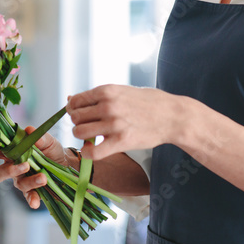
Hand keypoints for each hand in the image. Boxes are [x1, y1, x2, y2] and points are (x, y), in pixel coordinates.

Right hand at [0, 126, 73, 208]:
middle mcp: (12, 167)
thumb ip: (38, 136)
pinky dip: (31, 199)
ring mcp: (21, 180)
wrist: (65, 163)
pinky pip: (28, 196)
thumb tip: (29, 130)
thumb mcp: (48, 141)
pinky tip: (35, 202)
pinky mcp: (32, 191)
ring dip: (29, 181)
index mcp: (11, 152)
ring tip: (43, 177)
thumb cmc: (50, 150)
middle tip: (24, 165)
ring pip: (17, 184)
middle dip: (7, 171)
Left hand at [67, 85, 186, 160]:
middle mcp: (108, 106)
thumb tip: (70, 99)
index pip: (76, 101)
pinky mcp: (121, 141)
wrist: (173, 116)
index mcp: (107, 90)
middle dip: (78, 123)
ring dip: (82, 137)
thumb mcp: (123, 91)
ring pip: (80, 132)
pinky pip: (93, 152)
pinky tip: (92, 150)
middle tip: (89, 126)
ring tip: (92, 137)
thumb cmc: (149, 102)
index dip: (74, 109)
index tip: (81, 115)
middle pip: (75, 117)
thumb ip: (98, 96)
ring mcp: (114, 124)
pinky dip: (87, 153)